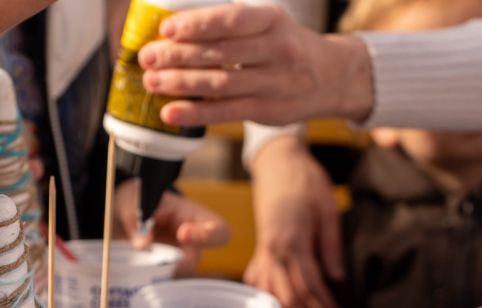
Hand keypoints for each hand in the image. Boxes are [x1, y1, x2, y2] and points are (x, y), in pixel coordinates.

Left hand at [113, 178, 228, 276]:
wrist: (121, 215)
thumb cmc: (136, 201)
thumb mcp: (131, 201)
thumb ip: (135, 217)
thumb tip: (142, 245)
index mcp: (193, 217)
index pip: (219, 230)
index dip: (207, 236)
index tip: (183, 233)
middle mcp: (190, 243)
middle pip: (193, 261)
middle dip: (170, 262)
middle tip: (150, 257)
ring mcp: (175, 261)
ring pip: (172, 275)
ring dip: (151, 270)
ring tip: (133, 259)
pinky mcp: (159, 273)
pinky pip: (156, 282)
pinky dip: (142, 278)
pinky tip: (130, 271)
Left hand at [137, 5, 372, 126]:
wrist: (333, 77)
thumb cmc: (287, 46)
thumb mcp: (269, 23)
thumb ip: (233, 25)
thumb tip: (176, 30)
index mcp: (272, 20)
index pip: (231, 21)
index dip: (197, 25)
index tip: (166, 30)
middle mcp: (277, 50)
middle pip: (221, 53)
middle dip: (178, 55)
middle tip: (148, 57)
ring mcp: (274, 83)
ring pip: (220, 84)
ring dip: (181, 84)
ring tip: (152, 81)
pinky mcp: (267, 111)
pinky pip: (226, 113)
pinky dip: (195, 113)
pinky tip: (170, 112)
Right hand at [244, 136, 342, 307]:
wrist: (279, 163)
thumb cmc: (307, 181)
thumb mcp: (328, 209)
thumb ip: (331, 246)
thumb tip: (337, 278)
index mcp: (293, 239)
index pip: (309, 283)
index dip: (324, 304)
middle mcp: (273, 249)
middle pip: (289, 295)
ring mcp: (263, 250)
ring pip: (271, 292)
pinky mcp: (260, 248)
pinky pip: (259, 281)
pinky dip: (270, 296)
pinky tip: (284, 304)